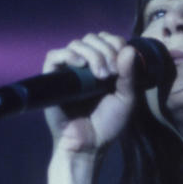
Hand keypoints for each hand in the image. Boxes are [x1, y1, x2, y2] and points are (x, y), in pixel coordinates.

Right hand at [41, 32, 139, 155]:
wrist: (89, 144)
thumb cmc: (107, 124)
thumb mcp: (125, 99)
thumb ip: (129, 75)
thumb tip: (129, 49)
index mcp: (104, 65)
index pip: (108, 39)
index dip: (116, 44)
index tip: (121, 65)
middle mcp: (86, 64)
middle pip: (93, 38)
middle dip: (106, 51)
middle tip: (111, 73)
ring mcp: (69, 70)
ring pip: (76, 44)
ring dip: (92, 54)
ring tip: (101, 75)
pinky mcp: (53, 78)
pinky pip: (54, 56)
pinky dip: (68, 55)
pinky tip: (80, 65)